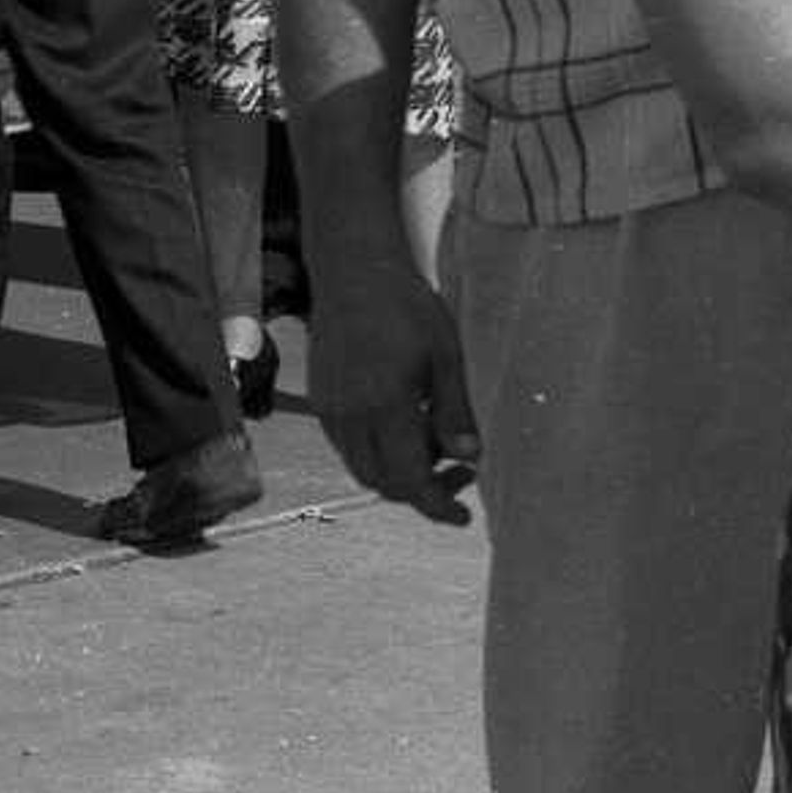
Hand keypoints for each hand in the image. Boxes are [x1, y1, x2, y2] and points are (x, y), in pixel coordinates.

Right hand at [310, 258, 481, 527]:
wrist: (353, 274)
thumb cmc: (407, 307)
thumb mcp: (446, 354)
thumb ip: (455, 410)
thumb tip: (470, 457)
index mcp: (385, 406)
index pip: (408, 479)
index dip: (436, 506)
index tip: (463, 518)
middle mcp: (350, 418)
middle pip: (383, 483)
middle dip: (424, 490)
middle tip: (464, 471)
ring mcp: (330, 413)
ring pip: (364, 469)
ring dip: (401, 473)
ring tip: (439, 445)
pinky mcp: (321, 404)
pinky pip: (350, 448)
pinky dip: (380, 454)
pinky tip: (409, 427)